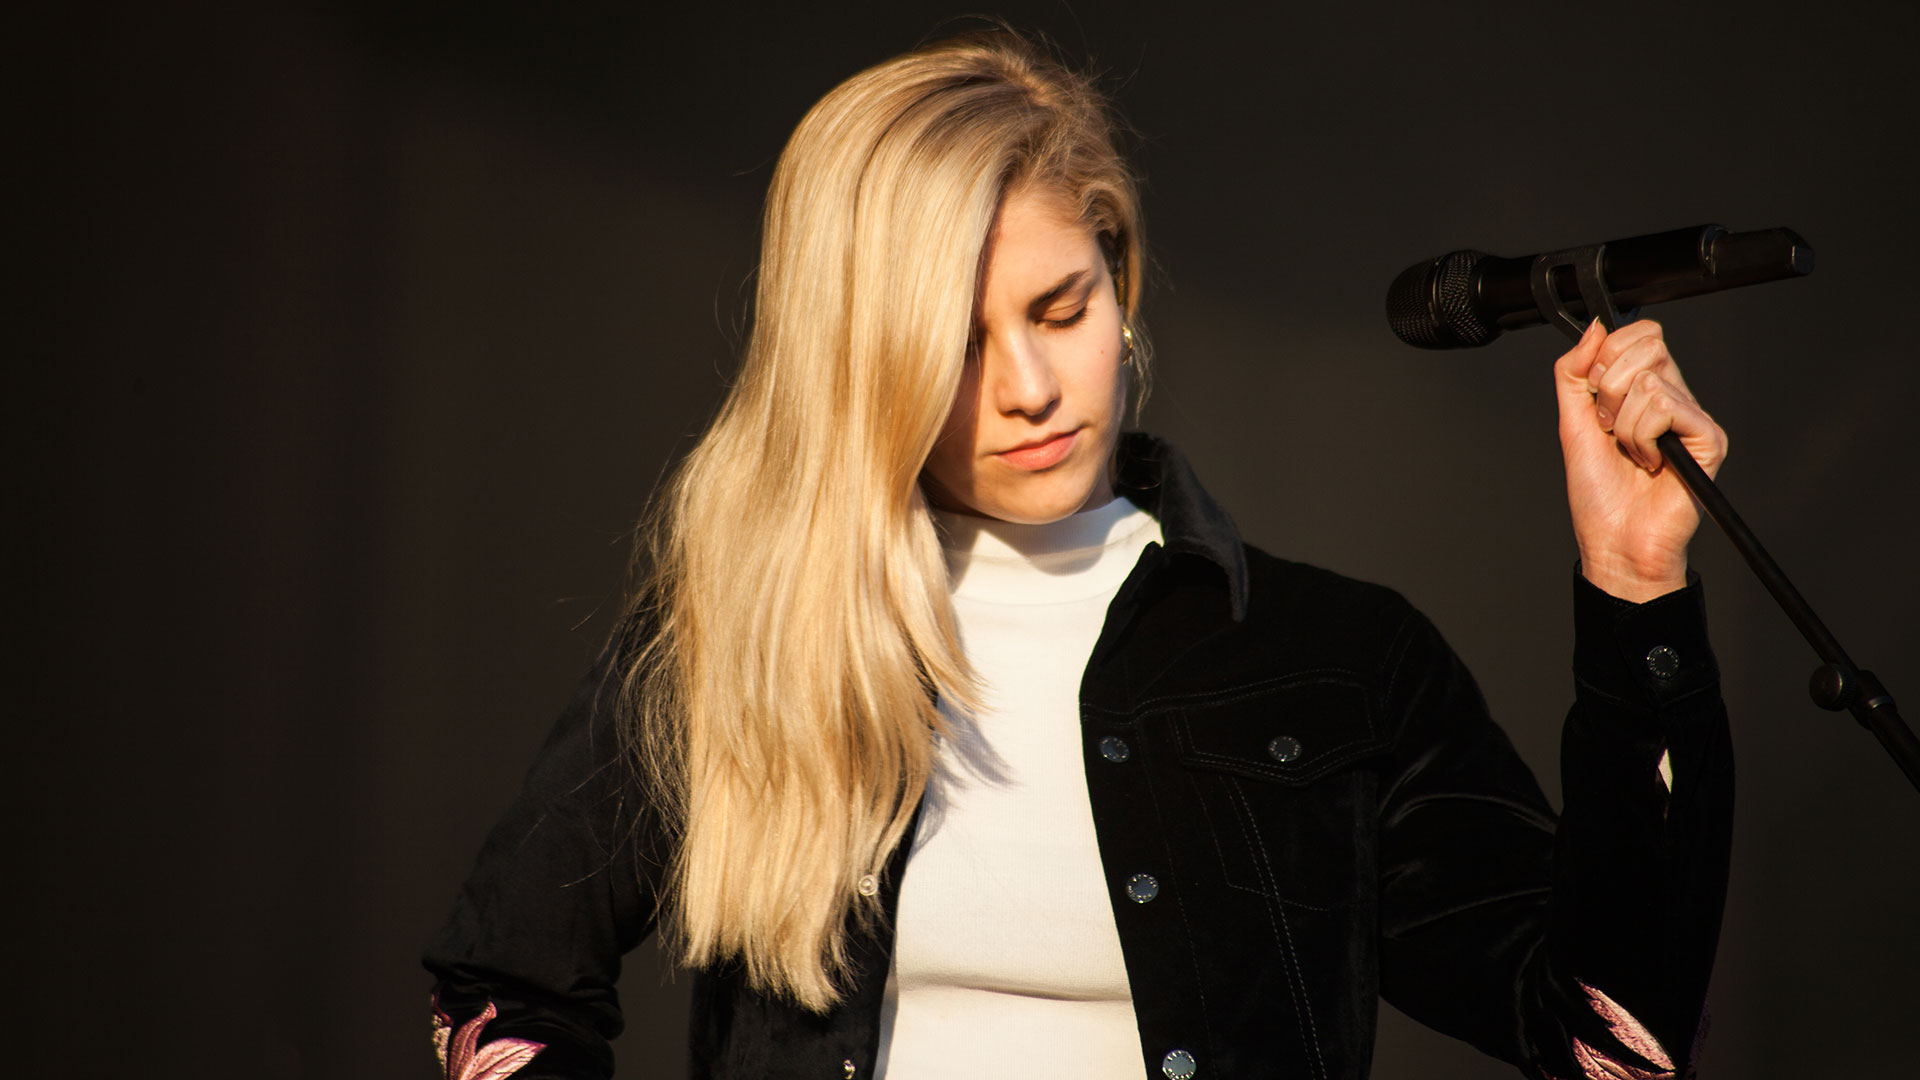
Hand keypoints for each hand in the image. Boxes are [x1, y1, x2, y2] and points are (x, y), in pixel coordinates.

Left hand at [1554, 319, 1727, 602]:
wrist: (1613, 541)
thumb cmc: (1597, 493)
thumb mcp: (1571, 422)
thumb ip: (1573, 373)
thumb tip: (1595, 326)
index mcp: (1645, 389)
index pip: (1640, 334)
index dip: (1608, 356)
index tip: (1595, 399)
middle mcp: (1673, 397)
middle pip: (1648, 345)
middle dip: (1610, 390)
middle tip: (1610, 429)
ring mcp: (1693, 417)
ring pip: (1650, 383)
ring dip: (1623, 426)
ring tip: (1630, 455)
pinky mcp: (1708, 438)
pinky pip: (1667, 407)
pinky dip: (1642, 438)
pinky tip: (1649, 464)